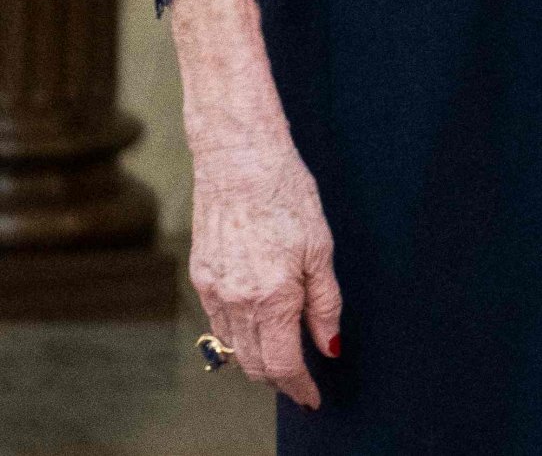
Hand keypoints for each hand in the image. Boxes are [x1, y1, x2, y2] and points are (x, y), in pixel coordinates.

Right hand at [188, 130, 341, 410]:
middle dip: (279, 378)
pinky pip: (217, 322)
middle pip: (255, 364)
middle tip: (301, 380)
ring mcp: (213, 289)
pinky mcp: (200, 274)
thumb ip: (324, 302)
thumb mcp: (320, 246)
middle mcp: (237, 301)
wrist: (238, 155)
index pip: (283, 364)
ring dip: (257, 358)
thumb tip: (329, 346)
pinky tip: (255, 321)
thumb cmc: (286, 192)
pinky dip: (237, 333)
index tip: (313, 397)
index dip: (299, 386)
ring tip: (281, 353)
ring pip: (233, 347)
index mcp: (272, 296)